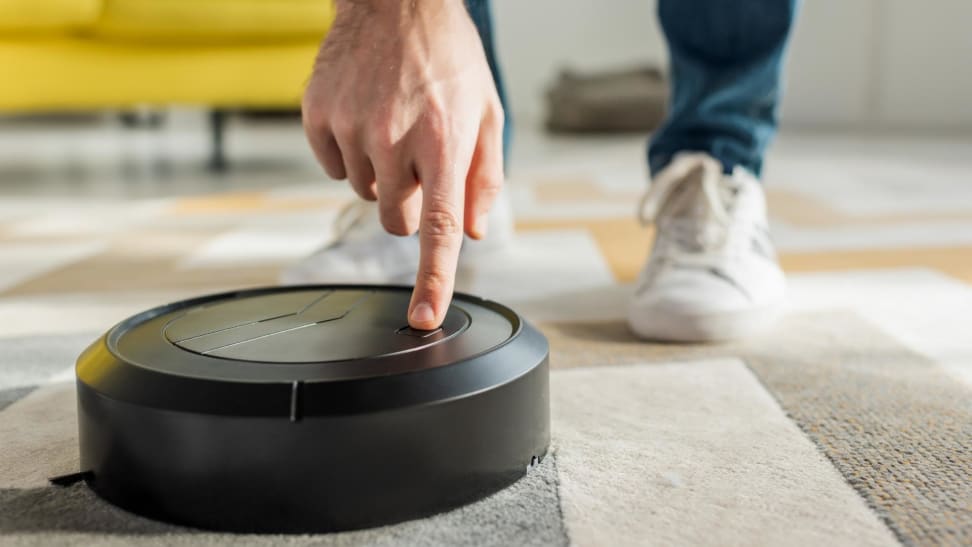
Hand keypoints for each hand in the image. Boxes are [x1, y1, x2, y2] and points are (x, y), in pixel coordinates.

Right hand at [302, 0, 503, 329]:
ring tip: (394, 125)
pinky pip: (333, 167)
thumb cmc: (448, 56)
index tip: (422, 317)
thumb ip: (483, 178)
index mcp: (443, 141)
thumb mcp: (486, 113)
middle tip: (418, 161)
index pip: (437, 228)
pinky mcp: (318, 117)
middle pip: (396, 220)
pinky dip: (350, 154)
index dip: (432, 279)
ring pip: (365, 194)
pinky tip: (366, 117)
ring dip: (381, 175)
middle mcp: (394, 139)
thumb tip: (472, 232)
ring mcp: (351, 128)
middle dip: (410, 204)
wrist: (395, 1)